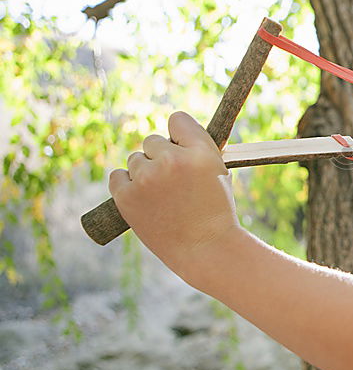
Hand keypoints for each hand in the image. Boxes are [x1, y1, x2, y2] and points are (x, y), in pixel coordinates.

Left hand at [109, 111, 239, 278]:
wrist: (206, 249)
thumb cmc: (216, 211)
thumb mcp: (219, 173)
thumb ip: (198, 149)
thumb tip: (176, 133)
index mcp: (200, 151)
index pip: (177, 119)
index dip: (179, 134)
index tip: (180, 146)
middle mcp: (172, 160)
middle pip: (152, 140)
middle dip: (160, 156)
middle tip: (173, 181)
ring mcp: (147, 178)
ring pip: (135, 160)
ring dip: (144, 172)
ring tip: (162, 196)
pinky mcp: (126, 196)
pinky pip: (116, 176)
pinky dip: (126, 185)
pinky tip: (142, 197)